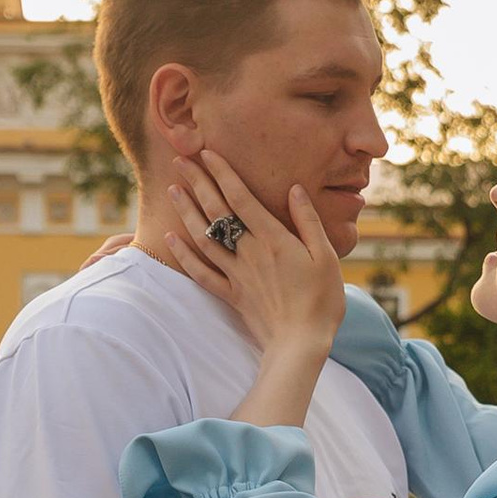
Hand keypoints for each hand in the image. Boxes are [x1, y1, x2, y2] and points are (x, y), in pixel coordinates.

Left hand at [159, 149, 347, 371]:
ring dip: (186, 212)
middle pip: (217, 211)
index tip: (207, 153)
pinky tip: (170, 239)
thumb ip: (308, 221)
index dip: (222, 173)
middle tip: (180, 160)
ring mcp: (236, 274)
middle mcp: (249, 252)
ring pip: (204, 238)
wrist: (301, 344)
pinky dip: (183, 255)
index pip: (241, 198)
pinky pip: (201, 273)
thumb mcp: (326, 256)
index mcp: (273, 239)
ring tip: (172, 190)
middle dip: (198, 183)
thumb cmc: (321, 300)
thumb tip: (295, 190)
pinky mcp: (230, 295)